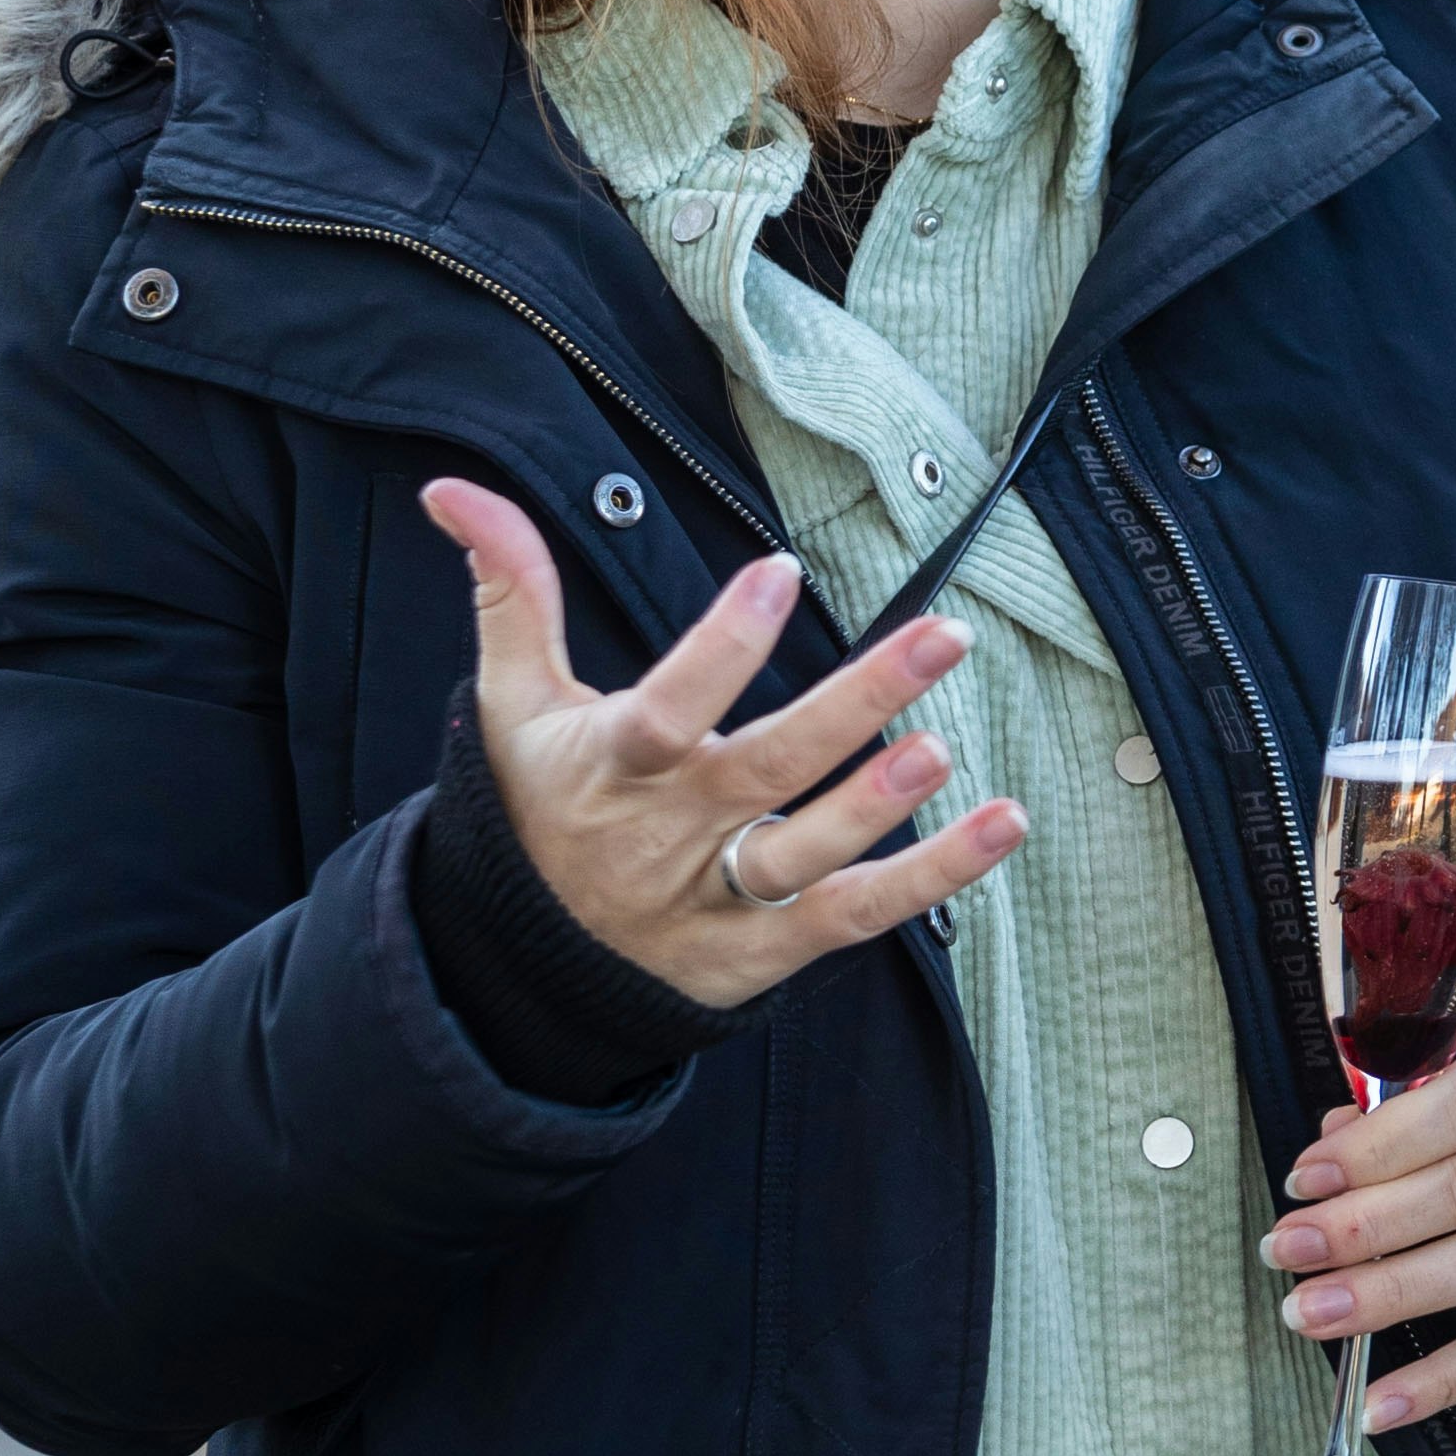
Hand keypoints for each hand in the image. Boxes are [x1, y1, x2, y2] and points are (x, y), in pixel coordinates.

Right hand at [419, 480, 1025, 1004]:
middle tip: (939, 636)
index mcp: (612, 767)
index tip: (777, 572)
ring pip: (807, 854)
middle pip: (765, 769)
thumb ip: (509, 592)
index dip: (720, 647)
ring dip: (879, 804)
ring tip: (943, 749)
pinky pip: (854, 916)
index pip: (667, 710)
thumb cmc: (535, 810)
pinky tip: (1000, 825)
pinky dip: (933, 878)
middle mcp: (671, 835)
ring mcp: (719, 898)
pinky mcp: (762, 951)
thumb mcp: (512, 704)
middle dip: (855, 702)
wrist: (520, 967)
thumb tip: (454, 489)